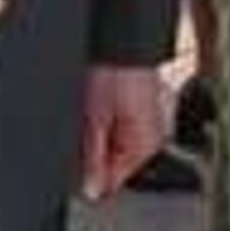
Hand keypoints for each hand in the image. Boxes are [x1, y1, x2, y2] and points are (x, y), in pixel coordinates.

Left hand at [80, 65, 168, 199]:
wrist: (125, 39)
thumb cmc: (114, 71)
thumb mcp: (95, 119)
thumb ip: (93, 158)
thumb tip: (91, 191)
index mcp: (144, 147)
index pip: (112, 181)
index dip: (88, 172)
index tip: (76, 155)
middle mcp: (153, 139)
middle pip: (113, 163)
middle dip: (95, 149)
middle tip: (87, 121)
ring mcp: (150, 124)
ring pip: (115, 145)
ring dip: (101, 133)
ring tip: (96, 106)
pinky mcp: (144, 110)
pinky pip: (121, 127)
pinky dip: (109, 119)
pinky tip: (104, 101)